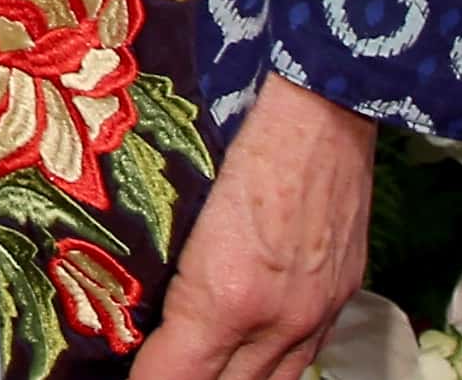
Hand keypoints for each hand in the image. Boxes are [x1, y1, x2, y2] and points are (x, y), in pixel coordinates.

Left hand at [132, 76, 373, 379]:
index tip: (122, 378)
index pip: (173, 376)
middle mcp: (275, 320)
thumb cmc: (237, 137)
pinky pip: (304, 358)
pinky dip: (269, 368)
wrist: (321, 110)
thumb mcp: (180, 205)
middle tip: (153, 373)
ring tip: (193, 373)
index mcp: (224, 297)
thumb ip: (159, 268)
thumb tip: (134, 305)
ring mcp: (314, 313)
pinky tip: (246, 361)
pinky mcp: (339, 298)